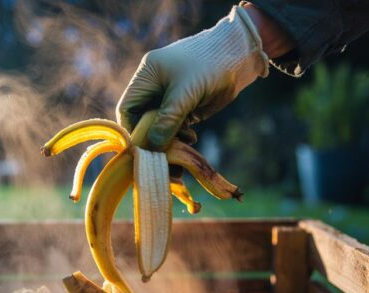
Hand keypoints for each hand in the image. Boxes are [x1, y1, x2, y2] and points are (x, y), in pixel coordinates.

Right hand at [116, 4, 269, 150]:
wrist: (240, 55)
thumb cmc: (208, 65)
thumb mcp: (184, 94)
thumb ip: (167, 121)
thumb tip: (151, 147)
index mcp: (147, 76)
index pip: (127, 108)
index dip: (132, 130)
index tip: (142, 150)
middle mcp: (155, 87)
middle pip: (143, 121)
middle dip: (153, 141)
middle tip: (163, 160)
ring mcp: (172, 97)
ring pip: (161, 127)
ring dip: (169, 141)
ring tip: (184, 147)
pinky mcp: (187, 106)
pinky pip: (176, 127)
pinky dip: (181, 137)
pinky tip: (191, 139)